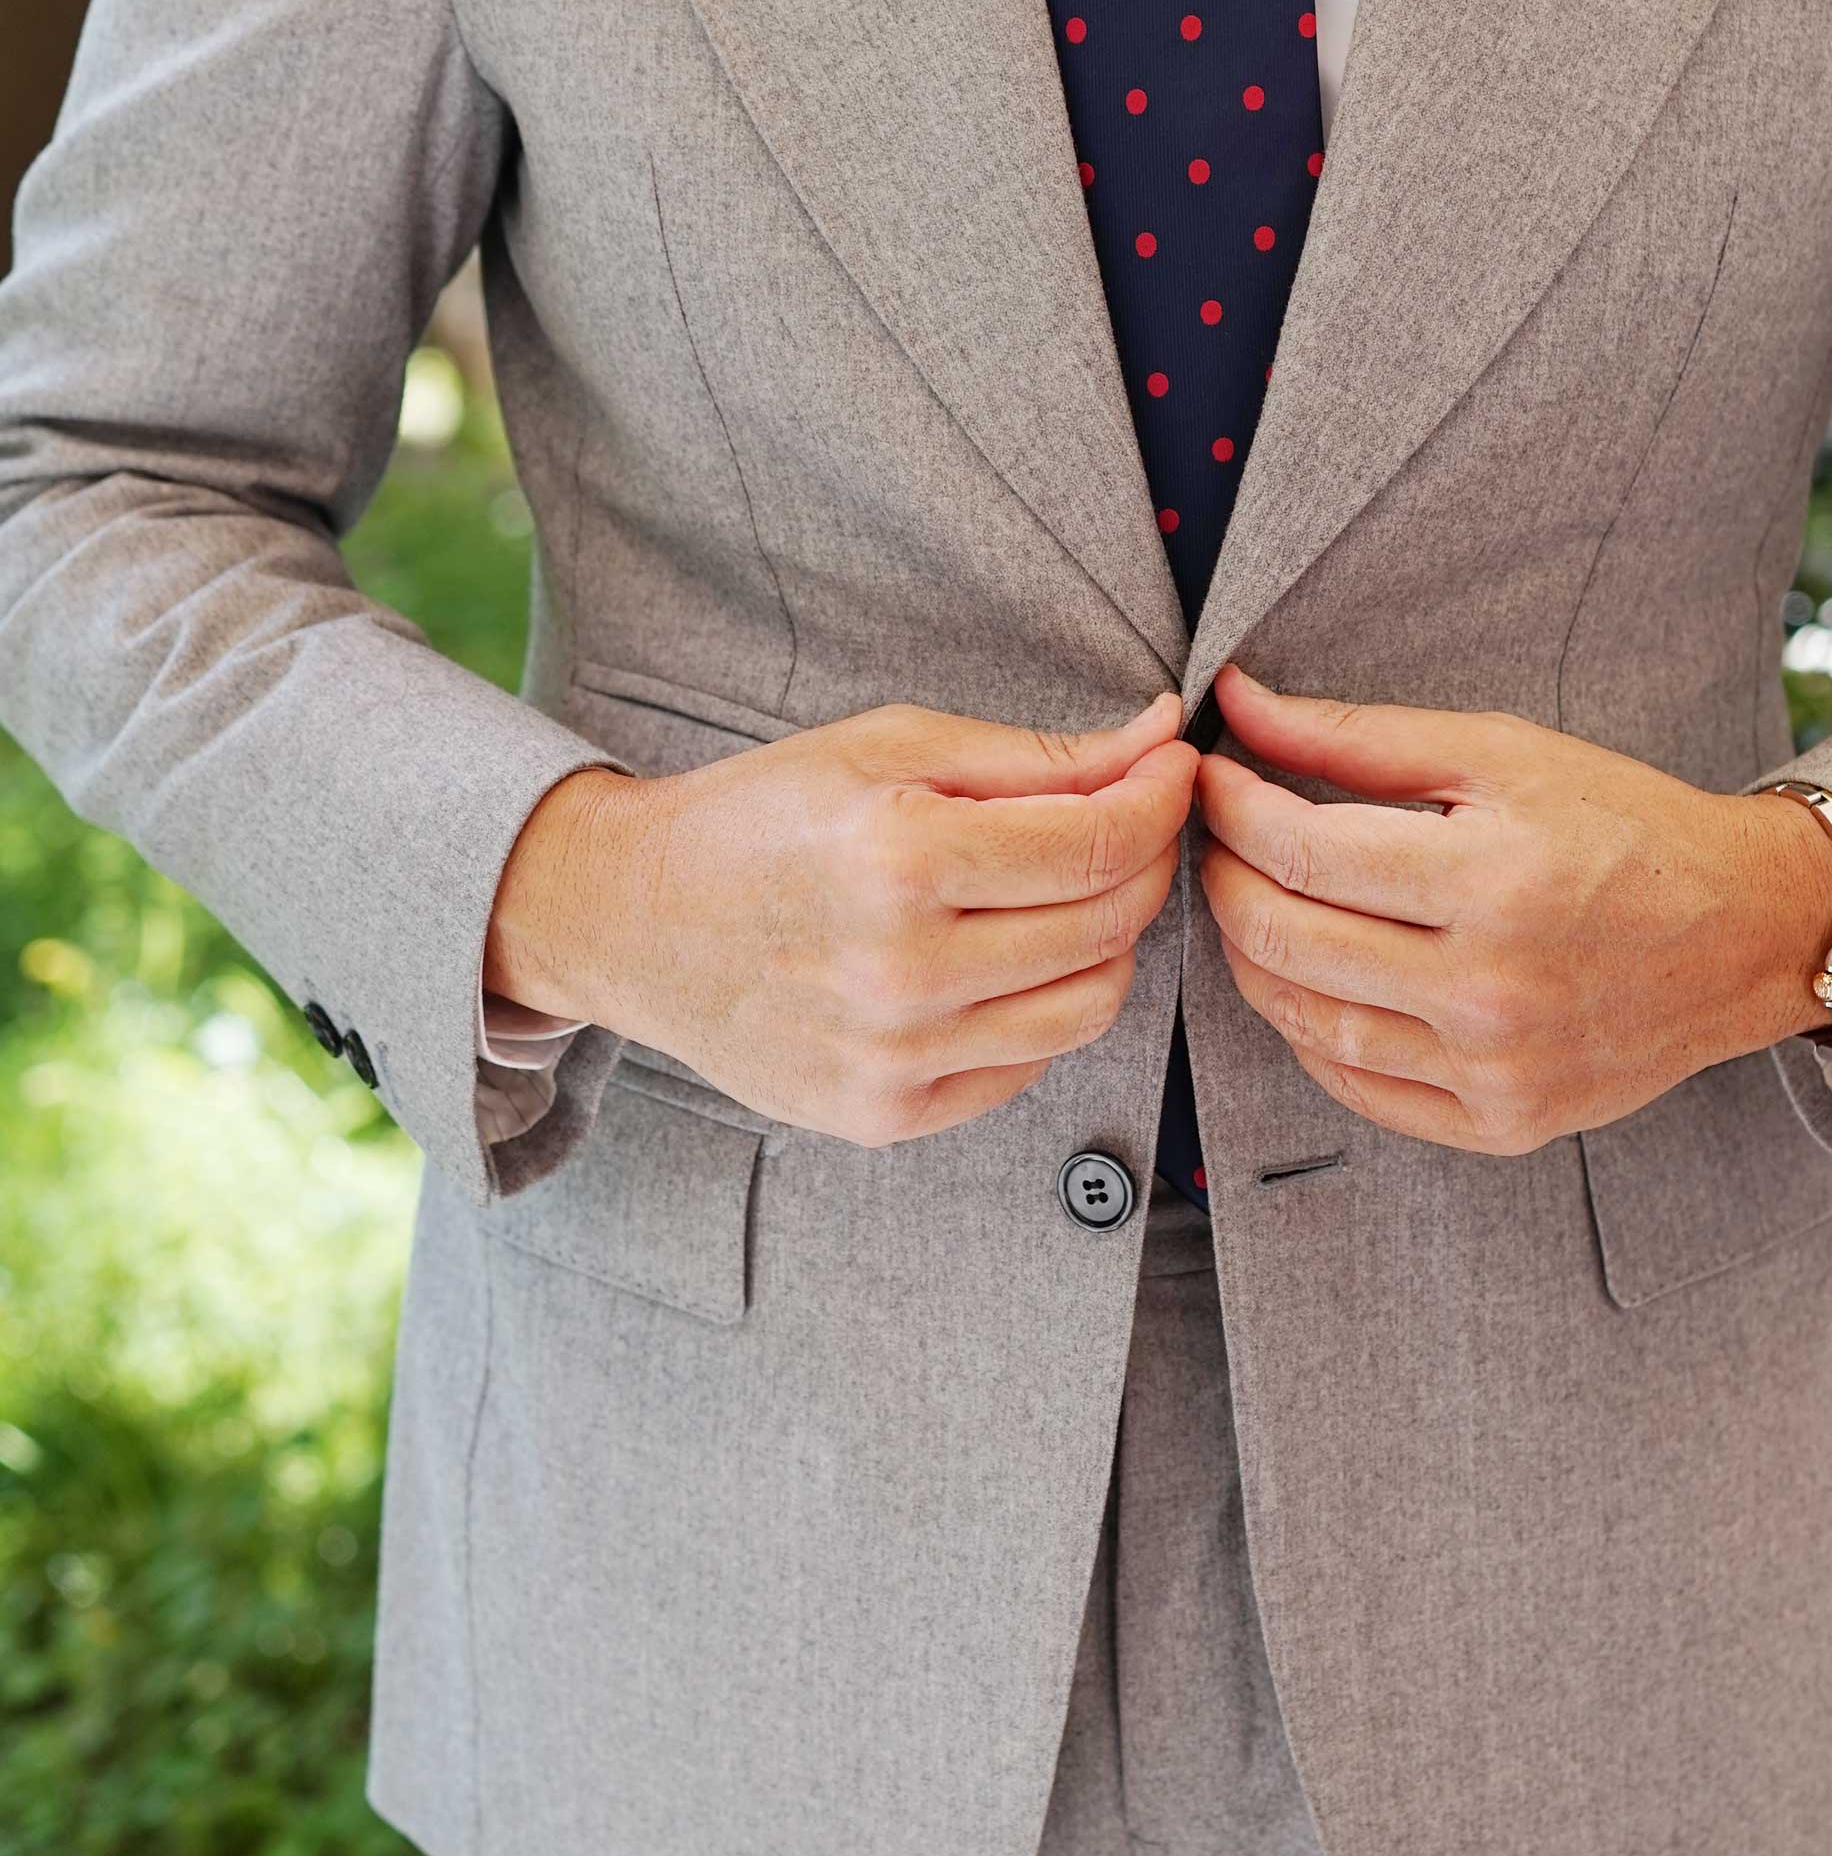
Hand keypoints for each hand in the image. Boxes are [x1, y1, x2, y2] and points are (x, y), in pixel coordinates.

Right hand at [488, 694, 1196, 1145]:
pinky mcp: (887, 1115)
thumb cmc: (762, 818)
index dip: (1162, 801)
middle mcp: (902, 972)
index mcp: (902, 858)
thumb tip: (1160, 740)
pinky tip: (999, 958)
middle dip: (1142, 862)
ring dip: (1106, 943)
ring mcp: (895, 1057)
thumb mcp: (889, 748)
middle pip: (1110, 925)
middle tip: (1125, 823)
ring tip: (1063, 895)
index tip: (1173, 772)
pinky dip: (1040, 1006)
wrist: (634, 920)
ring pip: (1089, 1006)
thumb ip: (1038, 755)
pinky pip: (1029, 1066)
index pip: (1101, 844)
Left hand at [1195, 666, 1831, 1154]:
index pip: (1302, 851)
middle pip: (1284, 940)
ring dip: (1252, 956)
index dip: (1232, 809)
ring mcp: (1494, 1069)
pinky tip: (1310, 979)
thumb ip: (1361, 736)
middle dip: (1223, 878)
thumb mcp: (1504, 754)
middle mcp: (1491, 988)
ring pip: (1305, 1022)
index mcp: (1494, 879)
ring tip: (1256, 901)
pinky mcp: (1501, 1123)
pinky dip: (1308, 1032)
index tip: (1214, 777)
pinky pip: (1357, 1088)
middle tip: (1220, 838)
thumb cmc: (1626, 827)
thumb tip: (1239, 703)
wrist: (1747, 934)